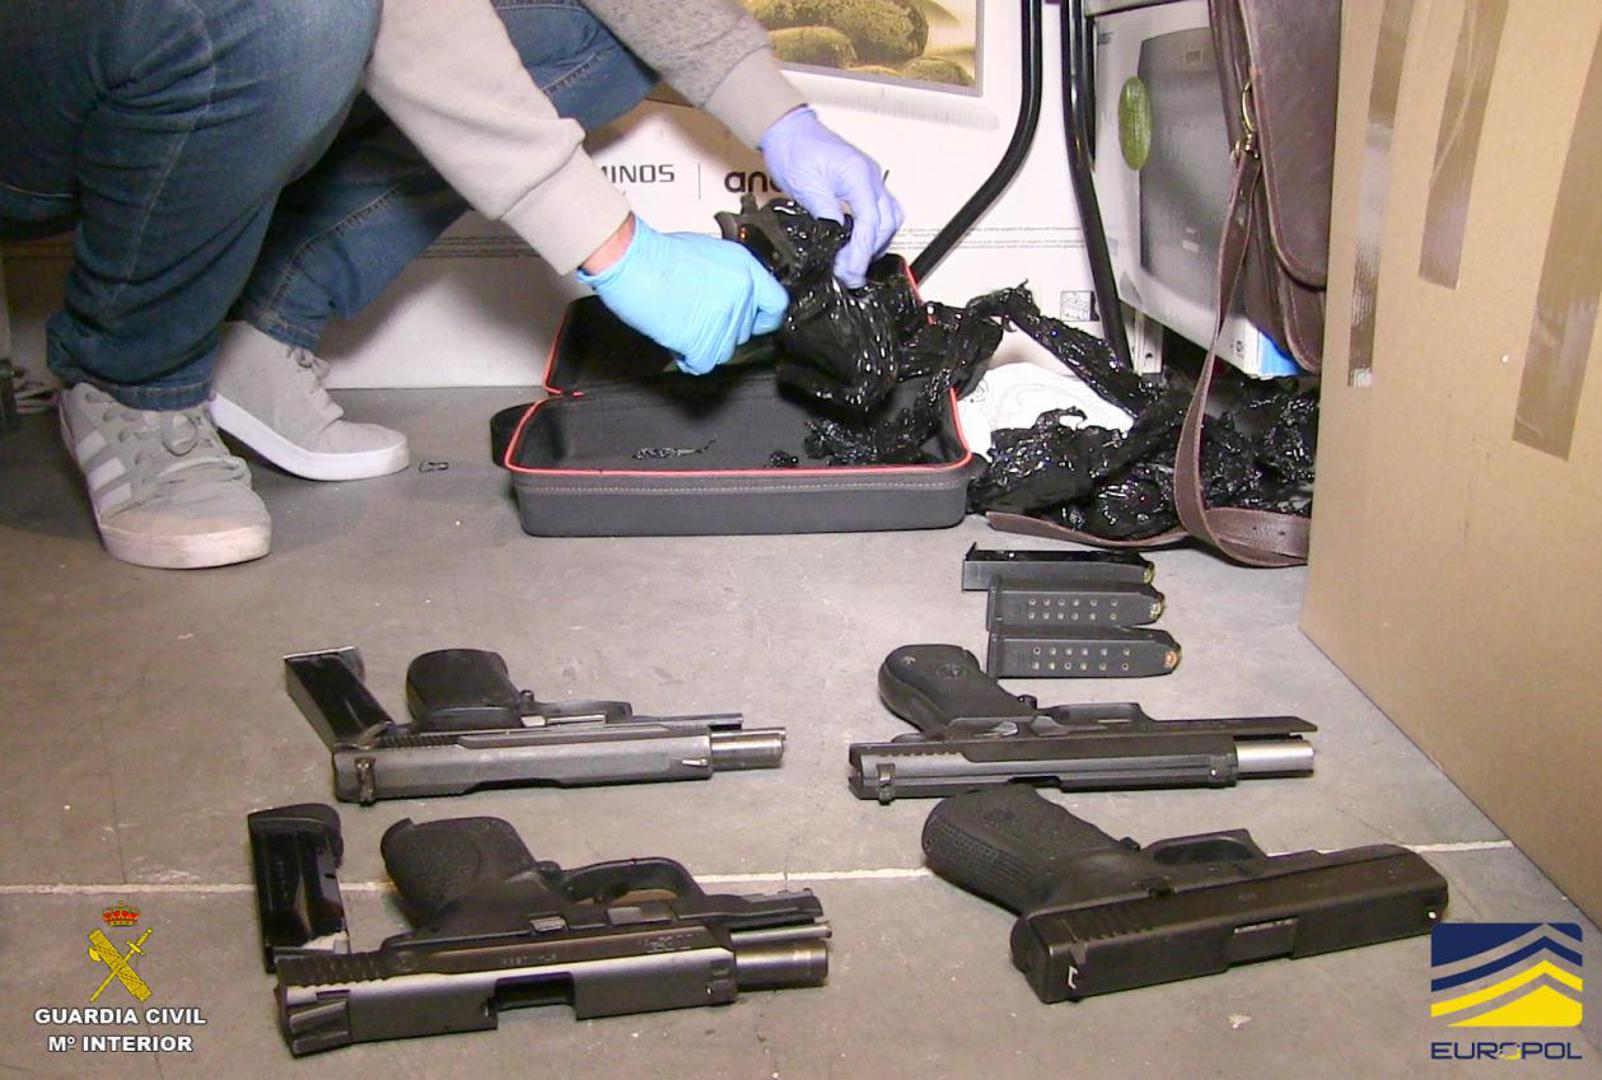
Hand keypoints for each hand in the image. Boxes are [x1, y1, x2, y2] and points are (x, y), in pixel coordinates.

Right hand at [578, 215, 788, 374]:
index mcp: (746, 268)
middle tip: (693, 314)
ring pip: (724, 351)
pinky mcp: (703, 339)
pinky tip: (673, 334)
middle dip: (721, 331)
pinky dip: (687, 356)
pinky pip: (703, 363)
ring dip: (702, 344)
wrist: (631, 261)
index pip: (776, 305)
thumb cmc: (657, 254)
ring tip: (679, 319)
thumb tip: (731, 295)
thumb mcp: (708, 252)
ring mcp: (725, 317)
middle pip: (744, 333)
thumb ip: (728, 277)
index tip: (752, 323)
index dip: (762, 318)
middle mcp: (742, 292)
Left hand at [760, 107, 903, 287]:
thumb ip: (826, 217)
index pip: (871, 223)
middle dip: (869, 252)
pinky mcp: (864, 182)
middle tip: (848, 274)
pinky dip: (874, 230)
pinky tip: (858, 242)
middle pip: (886, 224)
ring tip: (854, 261)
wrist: (788, 129)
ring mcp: (871, 179)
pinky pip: (882, 210)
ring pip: (890, 218)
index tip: (850, 273)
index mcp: (859, 176)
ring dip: (876, 242)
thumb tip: (837, 243)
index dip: (861, 253)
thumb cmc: (794, 151)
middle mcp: (872, 177)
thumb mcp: (807, 188)